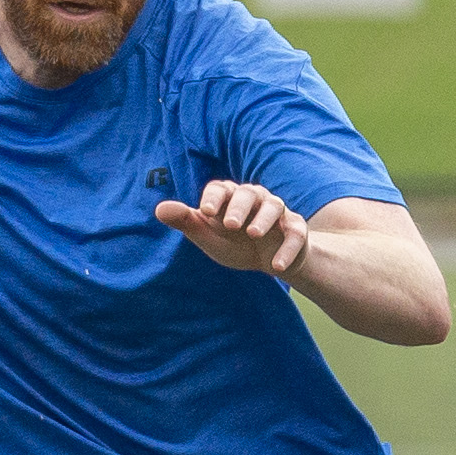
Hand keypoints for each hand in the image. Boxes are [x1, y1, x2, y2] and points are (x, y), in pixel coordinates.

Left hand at [156, 178, 309, 275]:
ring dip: (264, 220)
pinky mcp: (296, 230)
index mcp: (231, 197)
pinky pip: (295, 234)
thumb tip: (159, 209)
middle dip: (239, 207)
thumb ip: (186, 222)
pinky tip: (276, 266)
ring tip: (253, 235)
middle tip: (229, 225)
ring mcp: (278, 213)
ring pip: (274, 207)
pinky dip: (287, 249)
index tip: (205, 212)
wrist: (268, 260)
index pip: (220, 188)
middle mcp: (256, 199)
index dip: (214, 198)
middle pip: (249, 193)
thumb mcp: (208, 235)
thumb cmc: (234, 243)